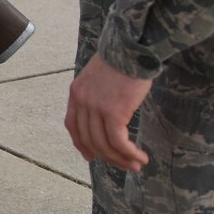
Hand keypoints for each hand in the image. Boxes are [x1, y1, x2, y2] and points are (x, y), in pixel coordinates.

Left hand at [65, 57, 153, 171]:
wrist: (131, 49)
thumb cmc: (122, 60)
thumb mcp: (99, 76)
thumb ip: (96, 94)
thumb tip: (105, 114)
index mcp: (76, 92)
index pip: (72, 125)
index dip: (81, 144)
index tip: (91, 156)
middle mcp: (82, 102)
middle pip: (89, 139)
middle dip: (107, 156)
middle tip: (124, 165)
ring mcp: (96, 108)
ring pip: (104, 144)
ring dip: (121, 159)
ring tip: (136, 165)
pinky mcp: (114, 112)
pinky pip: (119, 142)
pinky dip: (129, 153)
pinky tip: (140, 157)